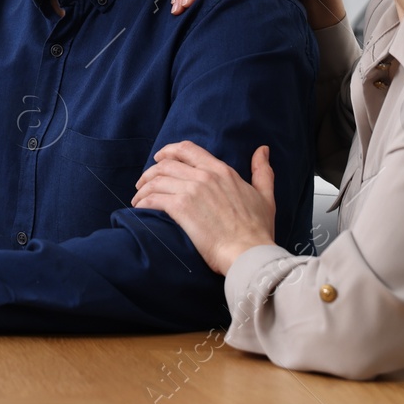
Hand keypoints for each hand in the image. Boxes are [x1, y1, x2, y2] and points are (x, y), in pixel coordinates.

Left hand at [132, 142, 275, 275]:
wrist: (249, 253)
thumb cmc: (258, 230)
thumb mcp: (264, 196)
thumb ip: (262, 171)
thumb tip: (263, 150)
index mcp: (221, 171)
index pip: (188, 149)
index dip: (169, 151)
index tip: (159, 158)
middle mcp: (204, 176)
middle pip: (167, 164)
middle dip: (150, 171)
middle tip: (142, 182)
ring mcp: (192, 191)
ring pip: (157, 180)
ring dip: (143, 188)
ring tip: (138, 198)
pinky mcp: (181, 208)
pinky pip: (154, 198)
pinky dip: (143, 202)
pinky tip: (140, 208)